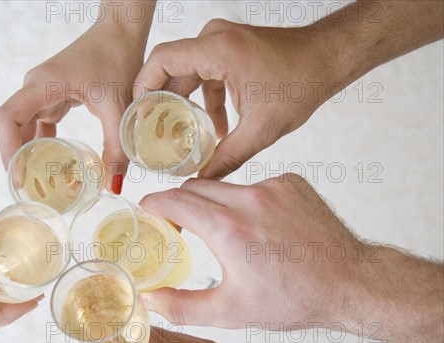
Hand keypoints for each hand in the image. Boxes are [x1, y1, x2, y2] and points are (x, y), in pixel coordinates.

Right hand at [0, 17, 150, 193]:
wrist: (120, 32)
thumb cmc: (117, 58)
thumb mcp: (118, 107)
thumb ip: (116, 147)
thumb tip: (113, 184)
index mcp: (43, 85)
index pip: (7, 117)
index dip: (6, 147)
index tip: (16, 174)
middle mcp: (35, 88)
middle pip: (10, 127)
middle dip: (15, 158)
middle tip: (27, 189)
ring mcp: (42, 92)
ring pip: (24, 128)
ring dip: (28, 154)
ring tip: (37, 184)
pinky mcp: (53, 97)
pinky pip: (40, 126)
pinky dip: (43, 145)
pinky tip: (53, 164)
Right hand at [134, 19, 336, 178]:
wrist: (328, 58)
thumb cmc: (303, 82)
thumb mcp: (261, 128)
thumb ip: (228, 157)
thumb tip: (202, 179)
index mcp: (218, 49)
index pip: (162, 61)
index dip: (143, 86)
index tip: (137, 114)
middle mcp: (215, 39)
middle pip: (171, 70)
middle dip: (162, 104)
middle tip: (154, 134)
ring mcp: (222, 42)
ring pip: (187, 74)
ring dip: (185, 106)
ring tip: (180, 137)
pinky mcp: (229, 50)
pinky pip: (205, 75)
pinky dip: (205, 101)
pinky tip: (215, 130)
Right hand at [140, 176, 443, 342]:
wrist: (350, 282)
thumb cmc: (293, 299)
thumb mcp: (231, 311)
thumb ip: (181, 306)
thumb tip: (149, 299)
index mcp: (228, 228)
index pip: (172, 200)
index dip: (151, 205)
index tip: (145, 213)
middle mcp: (249, 199)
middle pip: (194, 188)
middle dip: (179, 205)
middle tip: (177, 227)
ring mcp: (273, 186)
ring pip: (223, 186)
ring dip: (212, 204)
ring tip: (221, 232)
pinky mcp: (291, 182)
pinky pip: (253, 184)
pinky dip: (244, 201)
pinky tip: (257, 226)